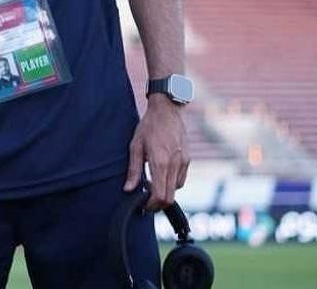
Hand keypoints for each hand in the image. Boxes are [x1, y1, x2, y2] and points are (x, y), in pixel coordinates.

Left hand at [124, 94, 189, 210]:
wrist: (167, 111)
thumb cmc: (148, 127)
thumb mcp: (135, 146)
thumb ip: (133, 170)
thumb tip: (128, 189)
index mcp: (160, 162)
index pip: (159, 195)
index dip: (151, 205)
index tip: (143, 205)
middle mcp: (174, 164)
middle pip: (170, 197)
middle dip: (157, 203)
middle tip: (146, 201)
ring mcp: (183, 162)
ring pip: (176, 190)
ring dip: (165, 192)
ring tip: (152, 185)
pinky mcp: (188, 160)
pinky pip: (181, 179)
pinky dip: (172, 184)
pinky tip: (161, 175)